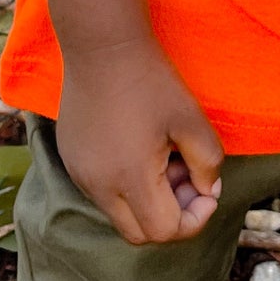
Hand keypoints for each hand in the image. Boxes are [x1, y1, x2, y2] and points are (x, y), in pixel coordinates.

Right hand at [55, 36, 223, 245]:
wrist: (101, 47)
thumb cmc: (151, 81)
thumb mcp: (192, 121)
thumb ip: (208, 164)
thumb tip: (207, 191)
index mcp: (130, 179)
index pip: (165, 231)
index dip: (194, 219)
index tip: (206, 189)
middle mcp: (98, 186)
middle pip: (140, 233)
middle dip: (171, 216)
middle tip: (186, 177)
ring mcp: (79, 174)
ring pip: (119, 214)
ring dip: (147, 201)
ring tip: (163, 159)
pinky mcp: (70, 161)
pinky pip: (101, 192)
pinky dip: (125, 186)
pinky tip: (138, 150)